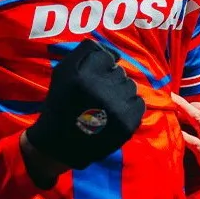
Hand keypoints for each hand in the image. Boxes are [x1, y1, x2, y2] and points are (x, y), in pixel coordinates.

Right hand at [24, 40, 145, 184]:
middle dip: (109, 80)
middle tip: (95, 97)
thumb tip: (116, 53)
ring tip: (104, 107)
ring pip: (130, 85)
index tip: (90, 80)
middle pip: (119, 71)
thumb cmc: (60, 104)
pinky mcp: (126, 124)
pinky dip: (129, 108)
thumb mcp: (62, 72)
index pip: (105, 56)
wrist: (61, 146)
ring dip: (120, 93)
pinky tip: (114, 115)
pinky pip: (139, 103)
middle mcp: (99, 90)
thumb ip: (85, 52)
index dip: (98, 67)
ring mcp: (115, 108)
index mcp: (80, 76)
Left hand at [174, 94, 199, 187]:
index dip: (187, 104)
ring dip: (183, 114)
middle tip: (168, 101)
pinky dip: (186, 137)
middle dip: (181, 105)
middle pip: (196, 111)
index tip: (175, 102)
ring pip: (196, 121)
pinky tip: (177, 132)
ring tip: (170, 108)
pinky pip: (195, 143)